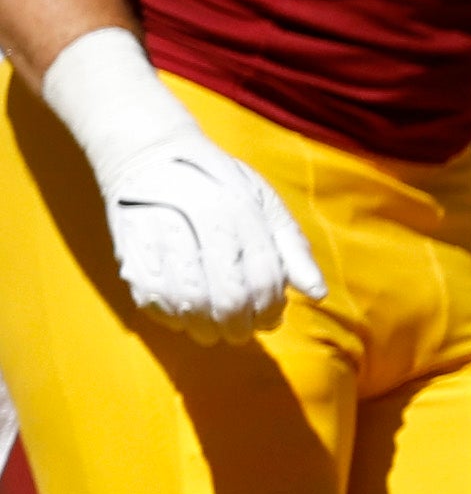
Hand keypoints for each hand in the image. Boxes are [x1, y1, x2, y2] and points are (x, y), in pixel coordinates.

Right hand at [102, 133, 324, 338]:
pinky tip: (184, 317)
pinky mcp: (129, 250)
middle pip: (227, 296)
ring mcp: (160, 235)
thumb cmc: (220, 186)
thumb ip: (293, 249)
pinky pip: (151, 299)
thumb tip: (317, 293)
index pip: (263, 277)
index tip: (271, 321)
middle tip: (242, 333)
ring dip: (204, 328)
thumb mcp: (266, 205)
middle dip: (239, 326)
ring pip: (188, 303)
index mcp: (239, 209)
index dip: (270, 309)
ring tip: (214, 331)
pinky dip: (170, 317)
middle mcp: (198, 220)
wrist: (151, 159)